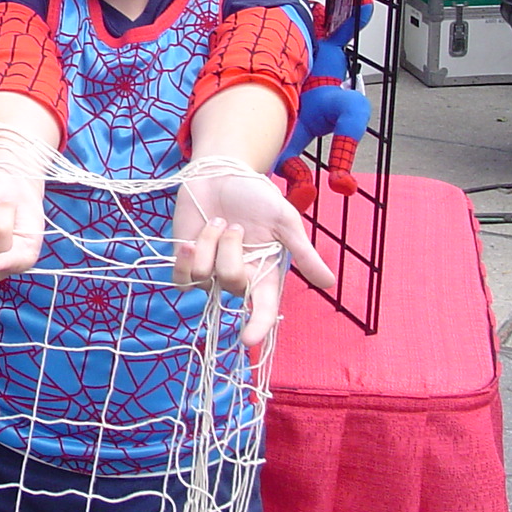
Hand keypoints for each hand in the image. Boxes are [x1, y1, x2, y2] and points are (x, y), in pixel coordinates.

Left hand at [169, 158, 334, 346]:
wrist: (220, 173)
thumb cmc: (256, 196)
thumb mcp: (285, 221)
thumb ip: (304, 253)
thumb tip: (329, 283)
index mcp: (264, 273)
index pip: (263, 308)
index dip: (258, 326)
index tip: (248, 339)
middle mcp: (238, 277)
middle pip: (231, 283)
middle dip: (231, 249)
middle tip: (235, 225)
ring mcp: (211, 271)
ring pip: (205, 277)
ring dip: (209, 243)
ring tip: (217, 221)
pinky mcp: (186, 262)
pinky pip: (181, 279)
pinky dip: (186, 260)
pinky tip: (191, 240)